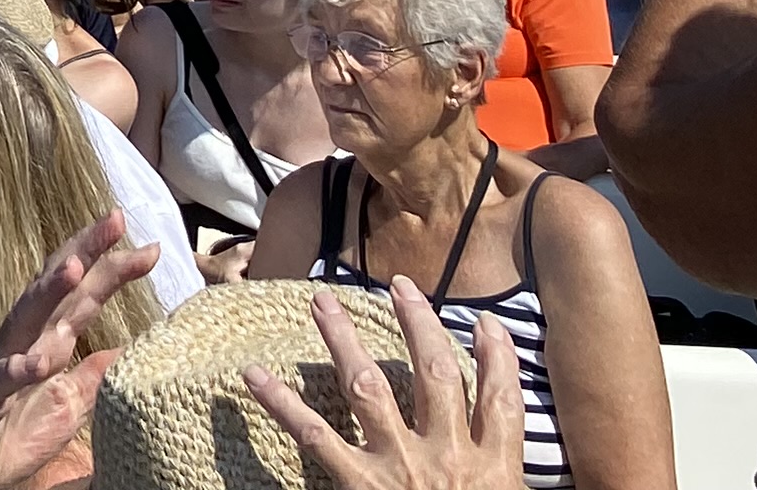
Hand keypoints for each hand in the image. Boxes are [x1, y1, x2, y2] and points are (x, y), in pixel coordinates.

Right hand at [0, 209, 157, 489]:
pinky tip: (37, 361)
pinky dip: (17, 369)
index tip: (149, 246)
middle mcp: (23, 342)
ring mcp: (0, 366)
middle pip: (55, 288)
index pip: (82, 295)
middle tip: (115, 220)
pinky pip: (0, 381)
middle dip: (84, 252)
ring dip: (49, 292)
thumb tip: (133, 348)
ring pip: (25, 319)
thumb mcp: (67, 406)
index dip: (112, 267)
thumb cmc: (12, 433)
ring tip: (75, 268)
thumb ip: (94, 375)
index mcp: (47, 342)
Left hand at [240, 276, 525, 489]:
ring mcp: (403, 468)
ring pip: (371, 387)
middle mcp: (450, 458)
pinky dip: (281, 404)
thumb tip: (498, 450)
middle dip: (418, 324)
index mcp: (496, 473)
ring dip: (344, 340)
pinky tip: (253, 375)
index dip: (499, 359)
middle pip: (436, 374)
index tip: (487, 323)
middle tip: (399, 286)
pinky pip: (315, 436)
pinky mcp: (362, 486)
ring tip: (321, 302)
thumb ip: (501, 481)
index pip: (502, 403)